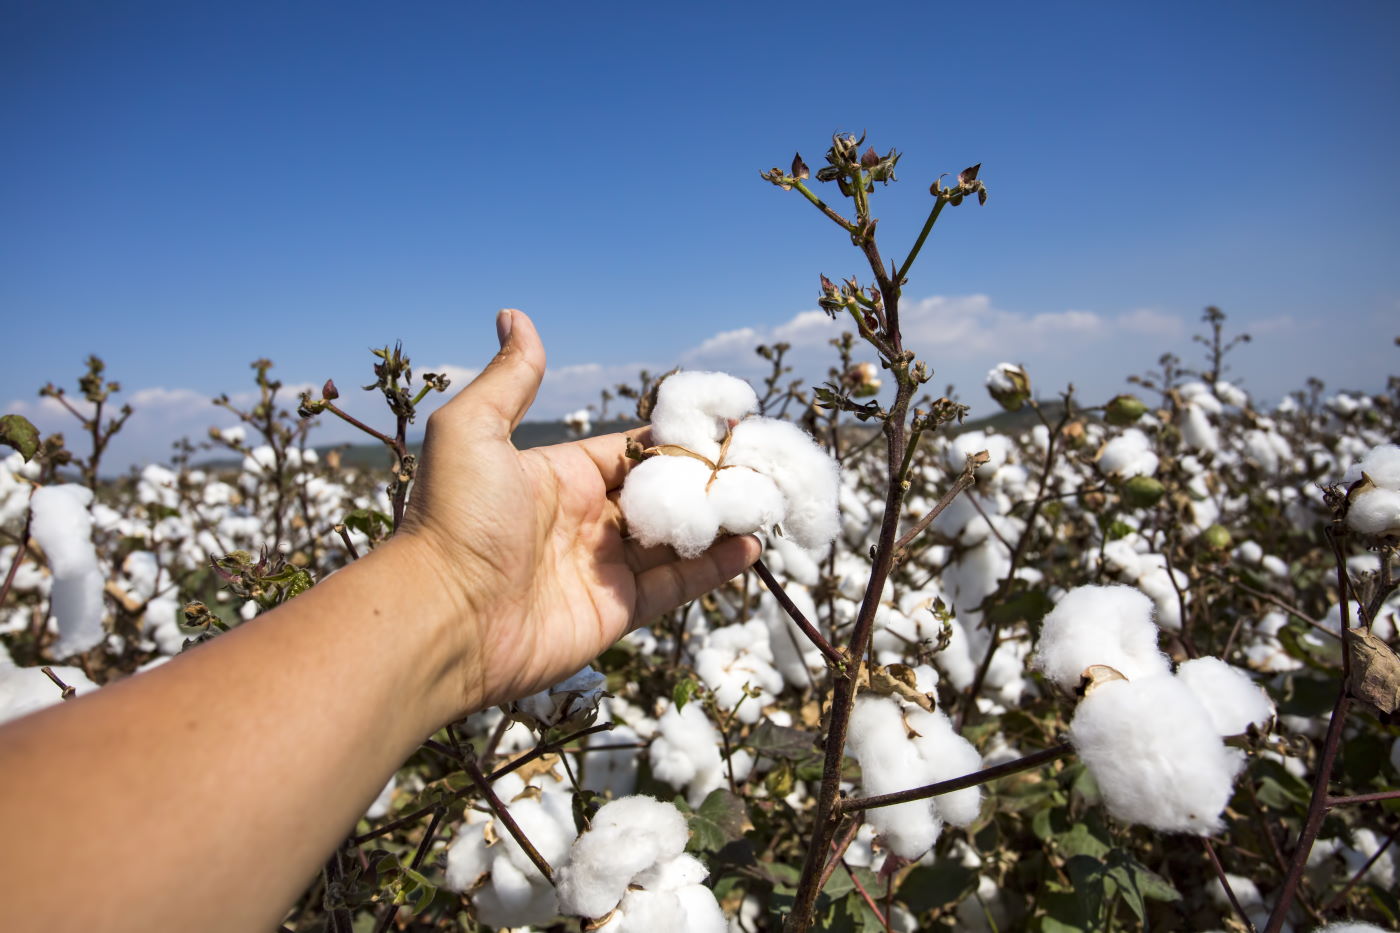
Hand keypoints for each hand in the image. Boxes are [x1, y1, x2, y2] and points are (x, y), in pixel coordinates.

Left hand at [399, 309, 759, 717]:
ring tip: (764, 500)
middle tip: (757, 464)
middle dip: (706, 481)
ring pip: (676, 539)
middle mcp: (584, 521)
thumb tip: (514, 314)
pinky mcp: (617, 611)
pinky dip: (714, 568)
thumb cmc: (455, 520)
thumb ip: (510, 379)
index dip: (674, 441)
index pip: (630, 451)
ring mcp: (603, 568)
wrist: (442, 617)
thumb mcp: (473, 431)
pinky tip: (750, 547)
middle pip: (660, 494)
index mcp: (558, 477)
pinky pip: (676, 585)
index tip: (722, 425)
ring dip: (719, 521)